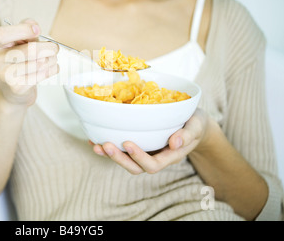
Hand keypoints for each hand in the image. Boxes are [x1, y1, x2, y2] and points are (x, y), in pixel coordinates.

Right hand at [0, 19, 58, 105]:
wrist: (12, 89)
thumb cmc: (18, 60)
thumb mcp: (20, 41)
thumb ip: (26, 29)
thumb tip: (34, 26)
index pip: (2, 34)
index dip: (22, 30)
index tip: (38, 30)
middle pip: (28, 50)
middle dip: (47, 48)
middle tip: (54, 48)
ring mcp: (4, 75)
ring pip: (38, 64)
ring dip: (51, 60)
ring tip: (52, 58)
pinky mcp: (16, 88)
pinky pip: (41, 76)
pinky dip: (51, 70)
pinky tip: (50, 68)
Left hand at [91, 108, 214, 173]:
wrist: (192, 123)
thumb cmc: (195, 123)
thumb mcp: (196, 126)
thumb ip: (188, 134)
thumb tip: (175, 143)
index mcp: (170, 156)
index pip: (153, 164)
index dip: (138, 157)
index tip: (127, 143)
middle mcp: (156, 157)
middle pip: (135, 167)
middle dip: (119, 158)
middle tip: (106, 144)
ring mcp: (146, 153)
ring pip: (126, 161)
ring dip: (110, 155)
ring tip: (96, 145)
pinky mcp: (139, 145)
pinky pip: (122, 151)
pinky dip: (108, 147)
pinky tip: (95, 139)